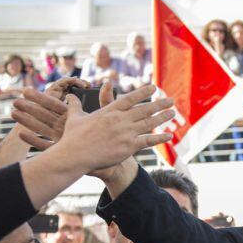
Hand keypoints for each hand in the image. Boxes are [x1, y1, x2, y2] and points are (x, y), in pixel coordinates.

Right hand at [13, 83, 173, 174]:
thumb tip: (69, 96)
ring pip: (149, 123)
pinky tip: (169, 135)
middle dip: (159, 104)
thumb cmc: (73, 137)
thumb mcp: (74, 118)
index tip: (153, 87)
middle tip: (170, 100)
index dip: (143, 92)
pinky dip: (159, 138)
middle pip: (144, 109)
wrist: (75, 155)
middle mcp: (120, 119)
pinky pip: (148, 141)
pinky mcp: (129, 146)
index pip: (130, 98)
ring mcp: (126, 132)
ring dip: (163, 117)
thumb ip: (75, 106)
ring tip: (173, 113)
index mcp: (109, 111)